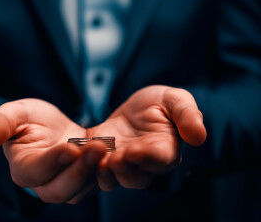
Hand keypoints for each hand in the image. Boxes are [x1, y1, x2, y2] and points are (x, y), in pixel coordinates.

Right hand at [0, 99, 106, 203]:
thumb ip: (2, 122)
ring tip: (107, 149)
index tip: (70, 147)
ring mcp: (65, 186)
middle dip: (80, 169)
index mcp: (23, 168)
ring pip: (80, 190)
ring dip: (94, 171)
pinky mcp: (84, 183)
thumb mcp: (16, 113)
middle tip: (97, 148)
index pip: (35, 172)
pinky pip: (96, 184)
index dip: (52, 161)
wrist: (54, 129)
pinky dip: (105, 172)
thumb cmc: (32, 120)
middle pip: (61, 188)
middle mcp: (43, 185)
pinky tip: (114, 156)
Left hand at [88, 85, 206, 190]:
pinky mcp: (101, 159)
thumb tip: (199, 137)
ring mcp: (120, 164)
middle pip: (135, 177)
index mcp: (165, 150)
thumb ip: (187, 115)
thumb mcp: (175, 99)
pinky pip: (93, 170)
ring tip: (96, 157)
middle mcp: (143, 164)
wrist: (134, 108)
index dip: (147, 158)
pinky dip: (86, 164)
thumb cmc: (158, 104)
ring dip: (103, 172)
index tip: (134, 151)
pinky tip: (79, 152)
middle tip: (114, 158)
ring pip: (112, 179)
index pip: (160, 160)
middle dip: (123, 170)